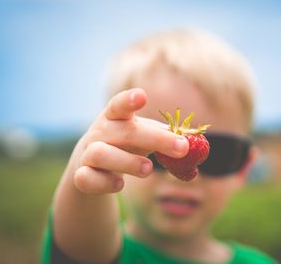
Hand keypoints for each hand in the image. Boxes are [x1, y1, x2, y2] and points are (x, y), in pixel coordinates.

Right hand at [71, 88, 188, 193]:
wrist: (90, 164)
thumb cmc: (125, 144)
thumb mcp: (144, 137)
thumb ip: (167, 137)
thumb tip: (199, 143)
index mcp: (115, 117)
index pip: (118, 105)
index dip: (128, 100)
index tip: (142, 96)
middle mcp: (99, 132)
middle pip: (123, 131)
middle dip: (154, 139)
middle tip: (182, 148)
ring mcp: (87, 153)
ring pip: (100, 154)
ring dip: (127, 162)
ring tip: (148, 169)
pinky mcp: (81, 176)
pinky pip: (86, 179)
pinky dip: (104, 182)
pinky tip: (119, 184)